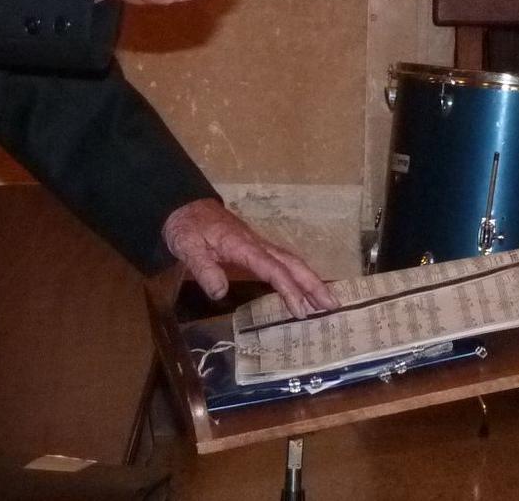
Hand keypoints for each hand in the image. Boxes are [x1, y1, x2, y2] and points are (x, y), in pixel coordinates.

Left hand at [162, 198, 337, 317]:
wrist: (186, 208)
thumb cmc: (187, 227)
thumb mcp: (188, 248)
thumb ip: (204, 269)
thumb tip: (220, 293)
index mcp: (243, 245)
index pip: (272, 268)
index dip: (289, 289)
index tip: (301, 310)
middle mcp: (256, 244)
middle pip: (291, 263)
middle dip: (313, 283)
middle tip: (332, 305)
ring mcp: (257, 245)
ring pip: (290, 261)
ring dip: (309, 280)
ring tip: (326, 302)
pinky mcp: (255, 249)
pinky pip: (282, 263)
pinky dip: (297, 276)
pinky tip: (302, 290)